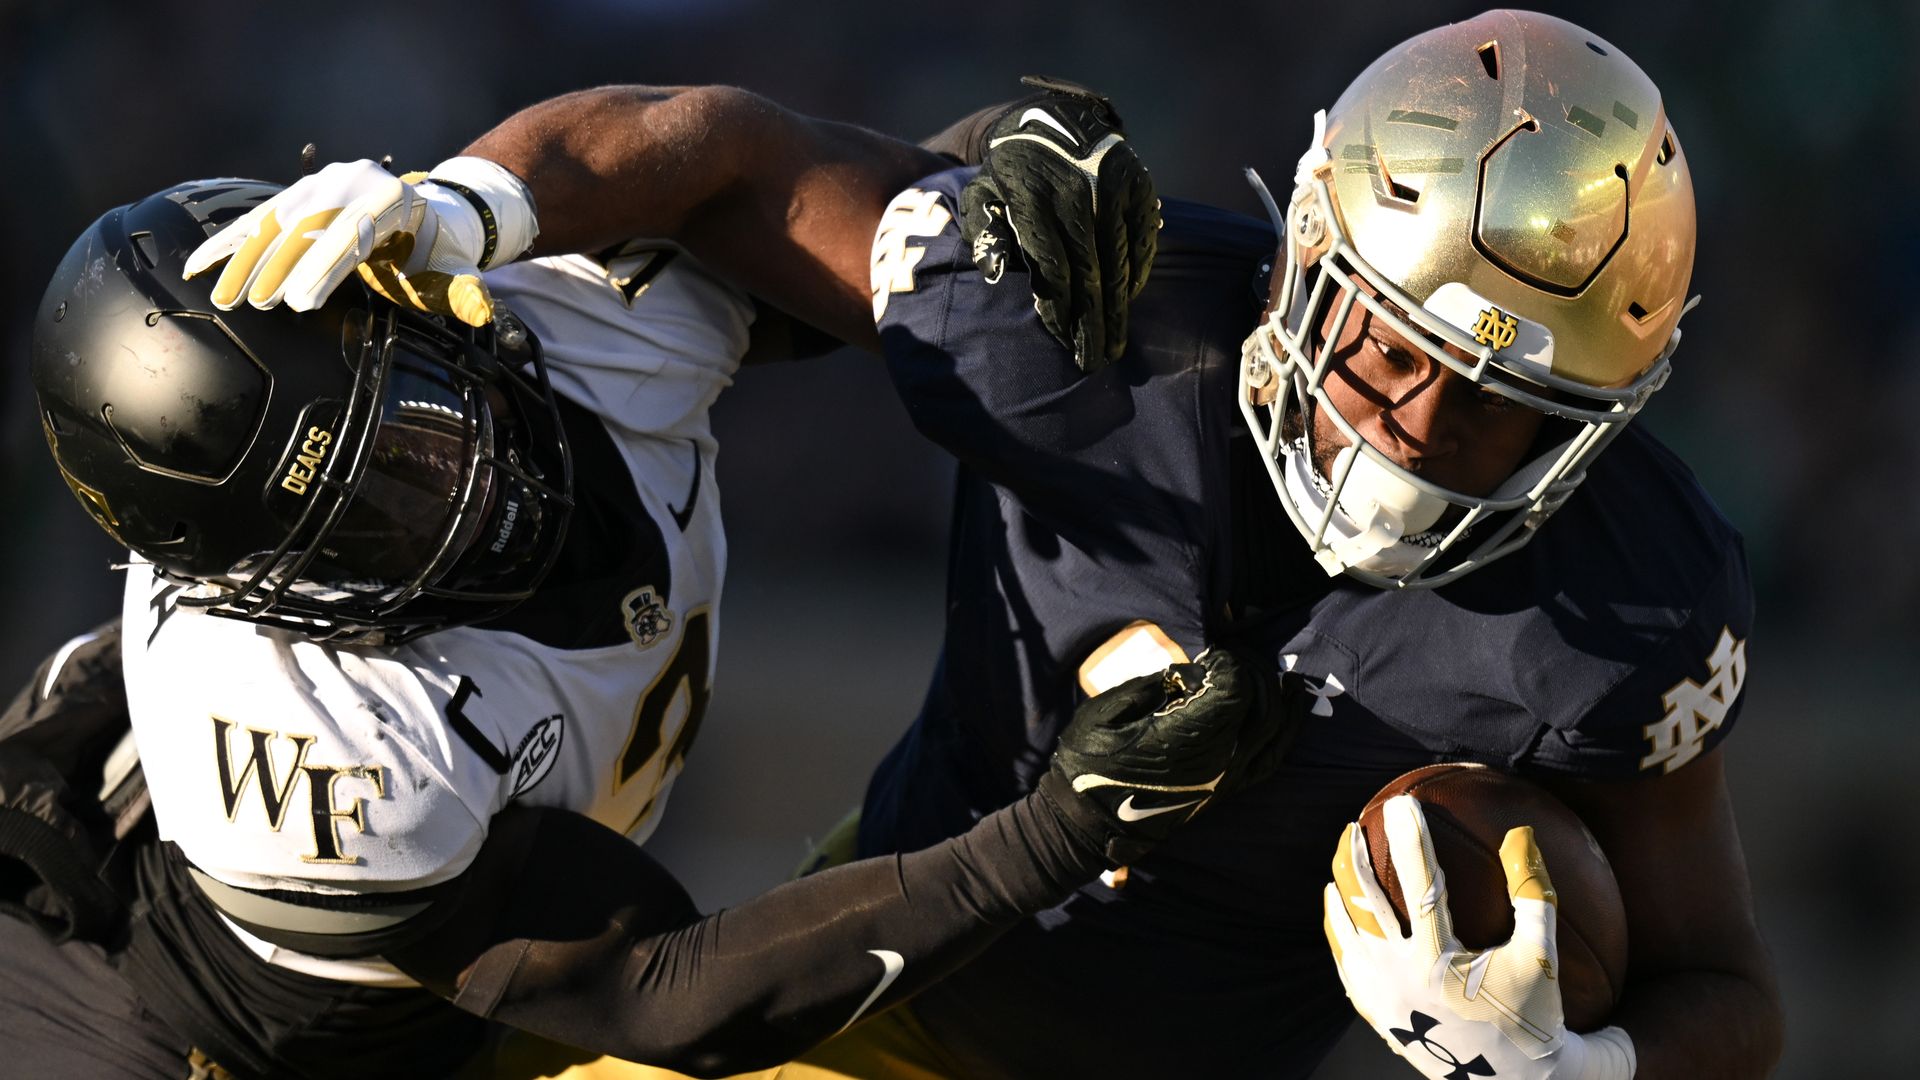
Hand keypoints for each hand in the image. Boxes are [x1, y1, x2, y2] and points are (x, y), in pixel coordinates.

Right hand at [183, 157, 536, 326]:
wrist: (431, 209)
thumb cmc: (438, 250)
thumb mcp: (455, 270)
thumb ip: (463, 291)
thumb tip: (482, 311)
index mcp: (390, 200)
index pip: (351, 237)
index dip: (324, 270)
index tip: (300, 303)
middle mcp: (350, 182)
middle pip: (306, 227)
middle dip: (278, 267)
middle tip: (256, 306)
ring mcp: (319, 183)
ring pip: (274, 222)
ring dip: (245, 259)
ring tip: (223, 297)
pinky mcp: (296, 193)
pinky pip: (256, 217)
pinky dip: (227, 242)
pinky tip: (196, 265)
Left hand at [959, 76, 1158, 372]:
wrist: (1053, 119)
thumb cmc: (1011, 172)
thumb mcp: (982, 192)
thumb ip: (981, 230)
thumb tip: (991, 271)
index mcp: (1032, 198)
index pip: (1051, 265)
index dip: (1059, 308)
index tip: (1062, 341)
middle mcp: (1076, 192)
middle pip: (1089, 272)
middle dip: (1093, 322)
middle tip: (1094, 360)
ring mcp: (1112, 187)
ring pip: (1118, 261)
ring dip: (1117, 308)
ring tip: (1114, 343)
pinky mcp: (1138, 185)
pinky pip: (1141, 241)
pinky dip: (1136, 274)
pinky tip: (1127, 300)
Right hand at [1043, 649, 1290, 864]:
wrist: (1089, 823)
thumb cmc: (1087, 764)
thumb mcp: (1104, 712)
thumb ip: (1150, 686)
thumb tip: (1188, 673)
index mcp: (1182, 737)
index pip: (1232, 690)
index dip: (1229, 664)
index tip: (1211, 655)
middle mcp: (1213, 759)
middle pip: (1259, 705)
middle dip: (1253, 672)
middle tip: (1233, 658)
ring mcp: (1225, 778)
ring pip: (1273, 731)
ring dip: (1282, 700)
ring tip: (1287, 679)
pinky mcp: (1228, 790)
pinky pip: (1270, 760)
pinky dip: (1286, 734)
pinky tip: (1290, 714)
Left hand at [1323, 796, 1636, 1079]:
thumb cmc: (1531, 1013)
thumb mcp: (1543, 956)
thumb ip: (1534, 894)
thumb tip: (1522, 832)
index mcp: (1440, 962)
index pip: (1421, 885)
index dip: (1411, 840)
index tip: (1404, 804)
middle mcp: (1400, 977)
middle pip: (1363, 904)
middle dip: (1353, 858)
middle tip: (1353, 825)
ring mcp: (1380, 996)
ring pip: (1344, 931)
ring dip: (1339, 891)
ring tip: (1342, 860)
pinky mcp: (1372, 1011)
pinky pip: (1344, 962)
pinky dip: (1338, 930)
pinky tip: (1340, 908)